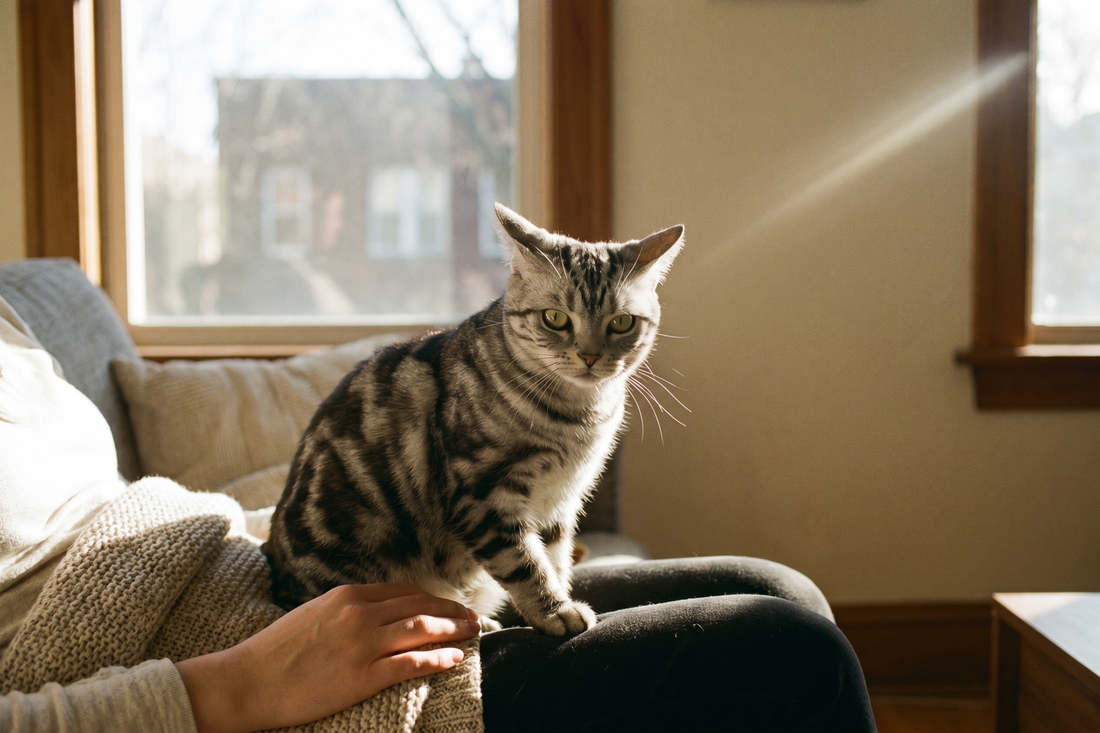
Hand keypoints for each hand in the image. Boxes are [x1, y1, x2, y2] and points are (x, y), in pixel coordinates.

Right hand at [175, 583, 479, 732]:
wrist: (247, 681)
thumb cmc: (275, 652)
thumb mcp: (313, 614)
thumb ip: (345, 610)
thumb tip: (374, 613)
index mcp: (346, 596)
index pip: (403, 591)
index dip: (431, 598)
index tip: (448, 604)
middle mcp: (359, 614)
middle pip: (419, 606)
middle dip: (450, 610)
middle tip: (472, 616)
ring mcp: (362, 644)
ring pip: (422, 629)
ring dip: (452, 629)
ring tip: (472, 632)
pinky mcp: (362, 676)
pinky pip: (411, 663)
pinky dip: (437, 658)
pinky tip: (454, 658)